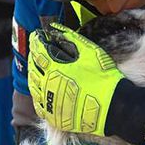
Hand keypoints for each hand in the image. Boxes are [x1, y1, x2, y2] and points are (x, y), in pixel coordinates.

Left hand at [27, 23, 144, 140]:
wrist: (112, 106)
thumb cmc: (103, 77)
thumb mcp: (90, 52)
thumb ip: (72, 39)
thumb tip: (57, 29)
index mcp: (55, 68)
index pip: (38, 51)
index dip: (35, 42)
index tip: (36, 37)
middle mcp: (47, 85)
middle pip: (33, 69)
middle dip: (33, 58)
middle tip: (36, 53)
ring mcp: (49, 102)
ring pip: (33, 87)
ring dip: (34, 77)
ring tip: (37, 71)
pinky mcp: (53, 116)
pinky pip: (39, 105)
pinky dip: (38, 96)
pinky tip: (42, 92)